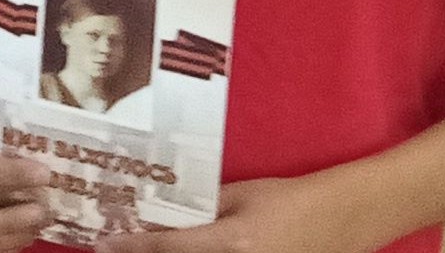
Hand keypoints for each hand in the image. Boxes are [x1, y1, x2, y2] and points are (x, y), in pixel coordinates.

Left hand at [104, 174, 360, 252]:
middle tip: (119, 248)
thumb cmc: (289, 200)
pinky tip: (183, 250)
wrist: (339, 220)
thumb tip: (164, 214)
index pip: (169, 247)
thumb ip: (201, 208)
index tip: (104, 244)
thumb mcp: (240, 196)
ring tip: (145, 248)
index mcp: (232, 242)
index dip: (133, 246)